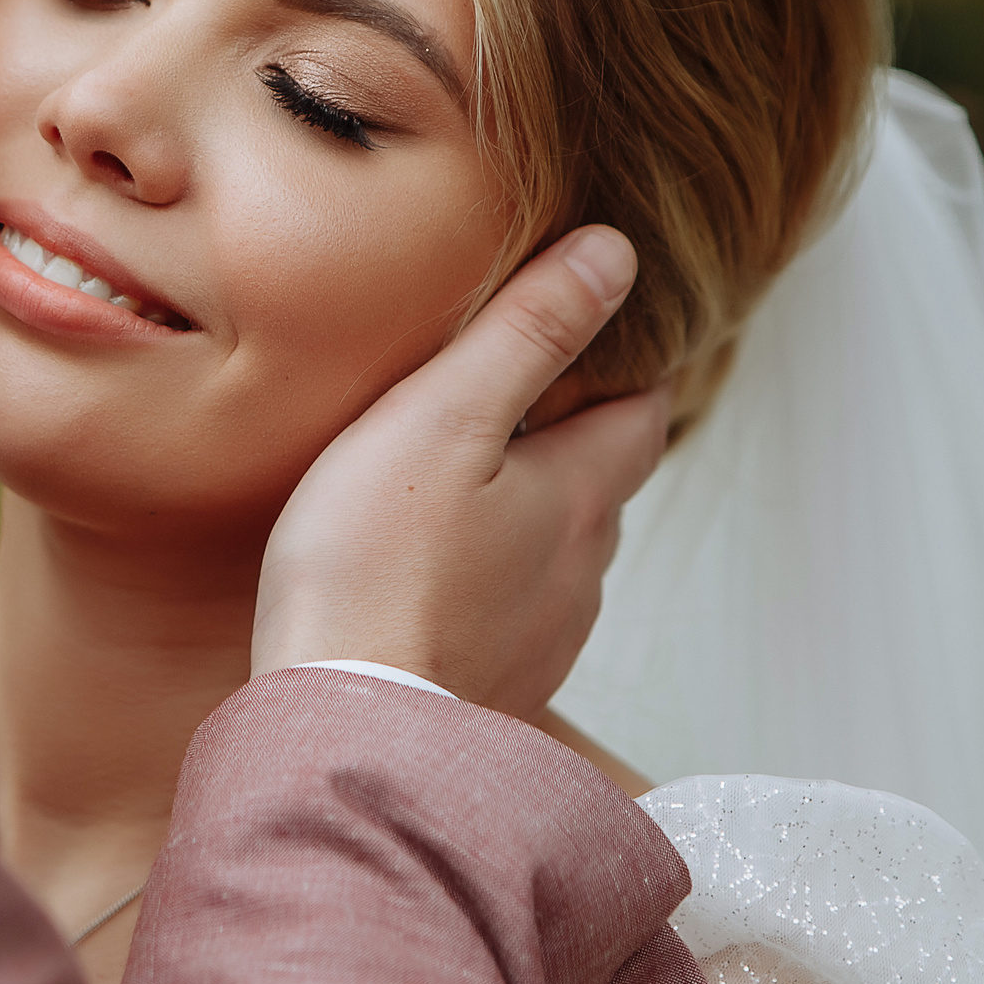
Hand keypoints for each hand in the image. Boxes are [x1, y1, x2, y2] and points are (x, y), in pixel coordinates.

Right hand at [252, 226, 673, 715]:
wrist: (341, 728)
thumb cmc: (373, 567)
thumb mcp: (443, 416)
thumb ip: (528, 332)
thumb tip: (616, 255)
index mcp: (580, 494)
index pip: (642, 412)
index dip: (621, 369)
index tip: (576, 339)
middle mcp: (580, 571)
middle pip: (601, 484)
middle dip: (569, 440)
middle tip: (504, 400)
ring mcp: (542, 639)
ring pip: (556, 554)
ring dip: (525, 516)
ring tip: (457, 484)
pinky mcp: (494, 687)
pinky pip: (509, 615)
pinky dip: (485, 583)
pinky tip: (429, 575)